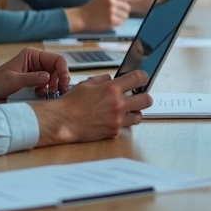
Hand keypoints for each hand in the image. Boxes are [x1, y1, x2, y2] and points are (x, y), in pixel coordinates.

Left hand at [0, 47, 70, 99]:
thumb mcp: (15, 80)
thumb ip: (32, 78)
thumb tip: (48, 77)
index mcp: (33, 55)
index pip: (56, 59)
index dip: (63, 70)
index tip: (64, 83)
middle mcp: (37, 61)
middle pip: (57, 69)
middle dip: (59, 80)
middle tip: (57, 91)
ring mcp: (37, 70)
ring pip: (54, 77)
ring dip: (53, 86)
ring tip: (45, 93)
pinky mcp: (35, 80)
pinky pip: (48, 84)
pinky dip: (48, 90)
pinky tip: (40, 94)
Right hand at [31, 71, 155, 144]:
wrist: (63, 121)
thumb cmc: (72, 103)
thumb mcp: (87, 83)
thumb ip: (103, 79)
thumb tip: (112, 78)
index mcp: (112, 89)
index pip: (139, 78)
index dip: (143, 77)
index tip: (142, 79)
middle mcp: (118, 104)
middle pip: (147, 100)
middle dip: (144, 97)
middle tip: (138, 97)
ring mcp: (117, 120)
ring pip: (139, 116)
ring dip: (135, 112)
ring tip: (126, 111)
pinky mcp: (114, 132)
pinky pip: (125, 127)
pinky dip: (121, 123)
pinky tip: (112, 120)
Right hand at [70, 0, 131, 31]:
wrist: (81, 17)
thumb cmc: (92, 8)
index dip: (125, 3)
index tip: (120, 6)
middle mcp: (111, 1)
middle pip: (128, 7)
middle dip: (123, 11)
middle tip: (115, 13)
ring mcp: (111, 11)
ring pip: (126, 15)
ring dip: (121, 18)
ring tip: (111, 17)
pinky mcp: (111, 20)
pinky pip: (121, 22)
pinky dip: (117, 23)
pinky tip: (110, 22)